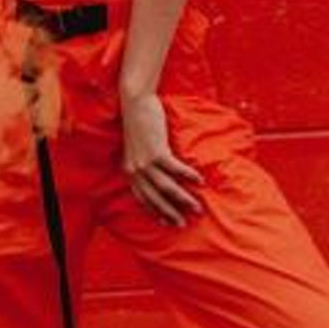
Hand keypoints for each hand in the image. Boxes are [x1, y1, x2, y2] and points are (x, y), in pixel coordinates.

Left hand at [119, 90, 203, 226]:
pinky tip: (200, 181)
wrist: (135, 103)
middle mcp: (135, 170)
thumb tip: (157, 173)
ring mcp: (145, 162)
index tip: (167, 223)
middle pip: (155, 198)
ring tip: (197, 207)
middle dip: (171, 213)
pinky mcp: (156, 151)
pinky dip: (188, 176)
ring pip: (167, 187)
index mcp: (129, 171)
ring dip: (183, 199)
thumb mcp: (136, 148)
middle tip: (184, 223)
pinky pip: (175, 169)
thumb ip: (143, 162)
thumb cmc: (138, 124)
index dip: (155, 212)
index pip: (142, 198)